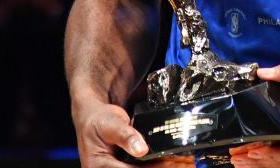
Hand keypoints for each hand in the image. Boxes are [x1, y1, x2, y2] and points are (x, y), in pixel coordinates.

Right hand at [74, 100, 192, 167]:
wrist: (91, 117)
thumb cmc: (98, 120)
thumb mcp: (111, 124)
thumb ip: (126, 136)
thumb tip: (141, 150)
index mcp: (99, 166)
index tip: (175, 162)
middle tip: (187, 163)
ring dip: (166, 167)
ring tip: (187, 162)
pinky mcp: (125, 166)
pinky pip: (144, 167)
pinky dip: (160, 164)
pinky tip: (176, 160)